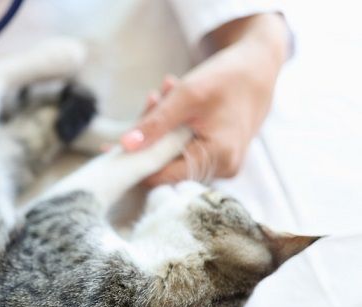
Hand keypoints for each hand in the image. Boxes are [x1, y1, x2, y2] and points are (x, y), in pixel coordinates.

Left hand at [121, 14, 288, 185]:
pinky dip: (172, 129)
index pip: (164, 176)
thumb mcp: (187, 94)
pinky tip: (171, 102)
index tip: (110, 147)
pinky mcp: (216, 155)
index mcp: (218, 157)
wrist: (259, 67)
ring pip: (172, 155)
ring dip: (160, 128)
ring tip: (163, 93)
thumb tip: (126, 146)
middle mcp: (222, 167)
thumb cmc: (229, 77)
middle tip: (151, 100)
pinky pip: (183, 148)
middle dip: (149, 136)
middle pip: (166, 165)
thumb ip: (155, 123)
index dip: (135, 164)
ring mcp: (221, 163)